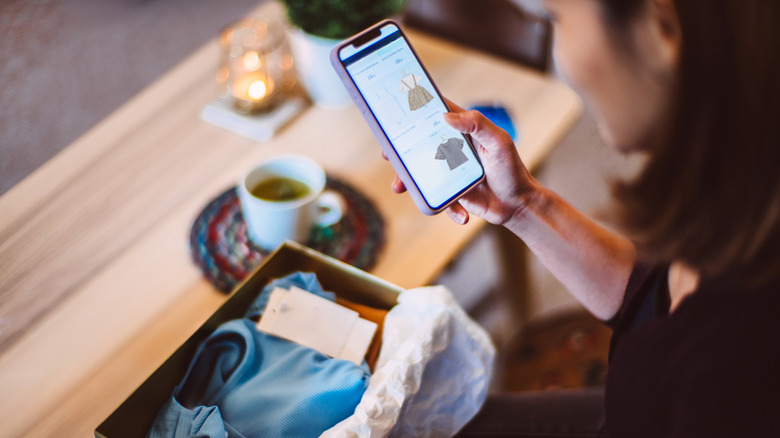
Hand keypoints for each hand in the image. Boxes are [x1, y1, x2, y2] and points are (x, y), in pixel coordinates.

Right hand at [387, 100, 537, 225]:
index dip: (416, 111)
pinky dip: (447, 209)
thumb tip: (445, 117)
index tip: (396, 111)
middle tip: (387, 154)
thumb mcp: (498, 142)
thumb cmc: (511, 169)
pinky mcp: (450, 192)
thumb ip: (477, 124)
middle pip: (419, 145)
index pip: (436, 114)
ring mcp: (448, 171)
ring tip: (399, 187)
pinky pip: (437, 199)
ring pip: (420, 173)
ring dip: (407, 181)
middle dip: (400, 150)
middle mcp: (451, 149)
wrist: (517, 205)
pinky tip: (462, 215)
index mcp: (462, 131)